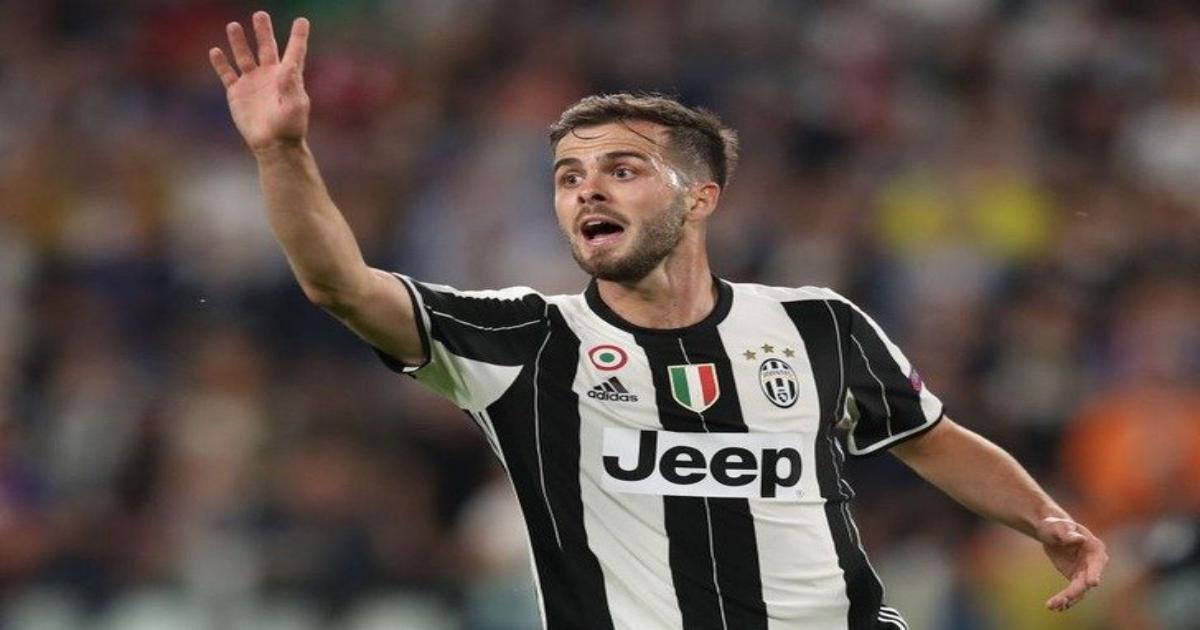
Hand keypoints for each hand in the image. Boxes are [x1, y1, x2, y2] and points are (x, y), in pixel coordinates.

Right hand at [209, 11, 310, 152]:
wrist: (273, 145)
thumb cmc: (289, 127)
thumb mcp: (295, 106)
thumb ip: (291, 85)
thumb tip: (290, 65)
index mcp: (288, 77)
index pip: (294, 52)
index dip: (298, 37)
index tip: (302, 21)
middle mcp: (270, 75)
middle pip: (267, 47)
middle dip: (263, 31)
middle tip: (260, 14)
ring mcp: (252, 82)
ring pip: (244, 56)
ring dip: (239, 42)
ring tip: (233, 25)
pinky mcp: (237, 92)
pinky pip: (227, 74)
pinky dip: (220, 63)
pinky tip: (216, 51)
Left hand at [1037, 516, 1107, 611]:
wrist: (1050, 531)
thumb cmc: (1056, 525)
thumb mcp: (1058, 526)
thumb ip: (1067, 532)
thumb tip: (1078, 538)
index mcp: (1095, 547)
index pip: (1097, 562)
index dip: (1095, 572)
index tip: (1092, 582)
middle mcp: (1094, 562)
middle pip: (1087, 580)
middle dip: (1076, 590)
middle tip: (1065, 599)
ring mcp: (1085, 572)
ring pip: (1079, 589)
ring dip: (1067, 599)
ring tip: (1052, 606)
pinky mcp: (1075, 578)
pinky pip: (1073, 591)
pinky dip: (1065, 599)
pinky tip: (1055, 607)